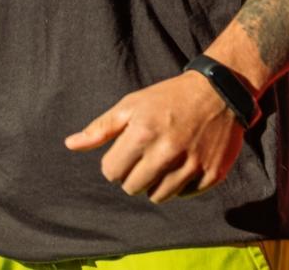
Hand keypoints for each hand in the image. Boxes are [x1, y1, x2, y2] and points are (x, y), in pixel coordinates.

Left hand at [64, 72, 244, 202]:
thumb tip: (70, 144)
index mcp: (142, 133)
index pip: (111, 172)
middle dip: (134, 174)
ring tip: (165, 158)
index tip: (126, 151)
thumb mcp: (132, 104)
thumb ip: (101, 128)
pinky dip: (181, 184)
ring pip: (158, 196)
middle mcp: (166, 152)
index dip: (114, 163)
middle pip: (132, 188)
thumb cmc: (168, 97)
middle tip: (146, 154)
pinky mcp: (211, 175)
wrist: (218, 91)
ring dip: (156, 182)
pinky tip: (184, 161)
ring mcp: (191, 165)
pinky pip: (185, 195)